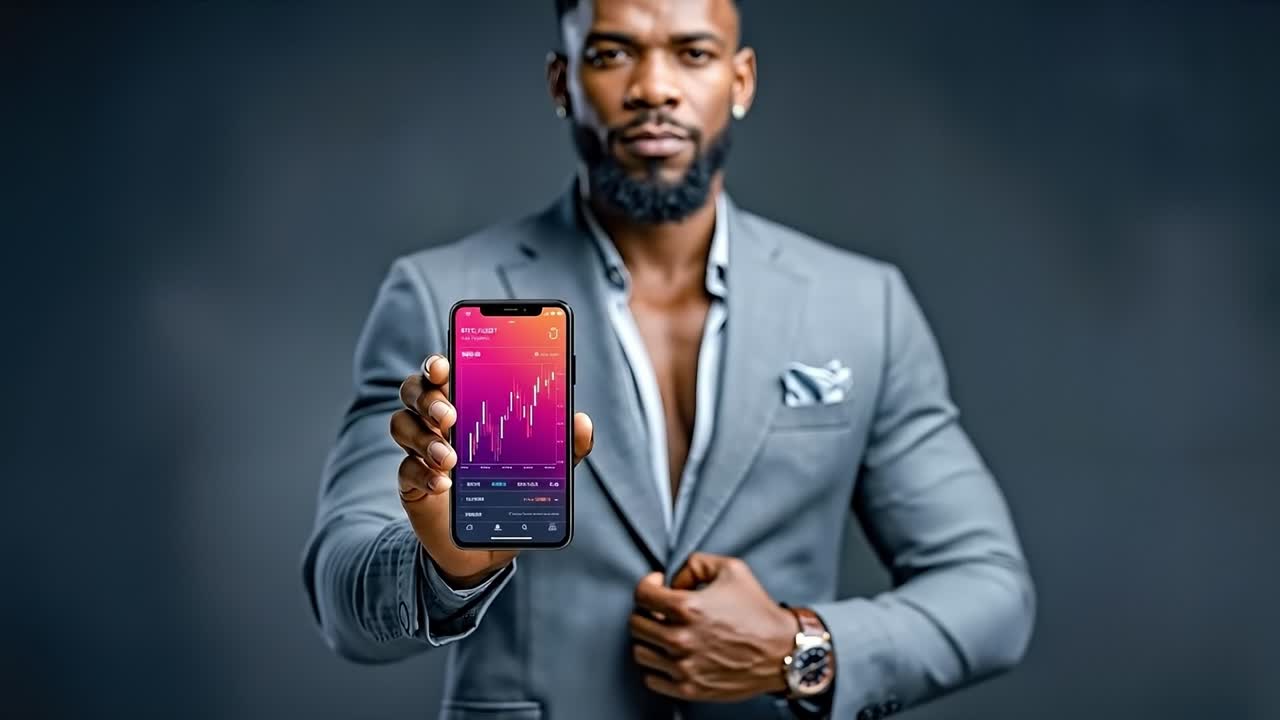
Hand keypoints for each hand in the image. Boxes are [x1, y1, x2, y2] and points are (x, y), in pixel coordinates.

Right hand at [391, 353, 593, 587]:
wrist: (486, 543)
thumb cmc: (512, 490)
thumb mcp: (544, 469)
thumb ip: (564, 446)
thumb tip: (582, 422)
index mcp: (467, 404)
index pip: (444, 373)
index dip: (438, 364)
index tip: (443, 365)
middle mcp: (438, 422)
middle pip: (414, 391)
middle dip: (427, 398)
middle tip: (450, 416)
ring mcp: (421, 451)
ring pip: (401, 425)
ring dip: (424, 438)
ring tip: (450, 460)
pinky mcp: (412, 483)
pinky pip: (404, 469)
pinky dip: (422, 474)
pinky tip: (444, 485)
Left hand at [628, 552, 799, 701]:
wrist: (783, 652)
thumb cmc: (758, 611)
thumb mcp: (731, 569)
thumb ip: (695, 564)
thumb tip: (673, 579)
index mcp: (688, 608)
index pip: (641, 595)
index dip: (648, 585)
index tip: (658, 587)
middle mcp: (681, 639)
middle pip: (636, 624)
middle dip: (646, 612)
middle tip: (661, 611)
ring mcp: (684, 667)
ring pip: (640, 652)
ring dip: (649, 640)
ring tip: (665, 633)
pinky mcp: (690, 688)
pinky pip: (651, 679)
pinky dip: (656, 666)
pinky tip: (670, 656)